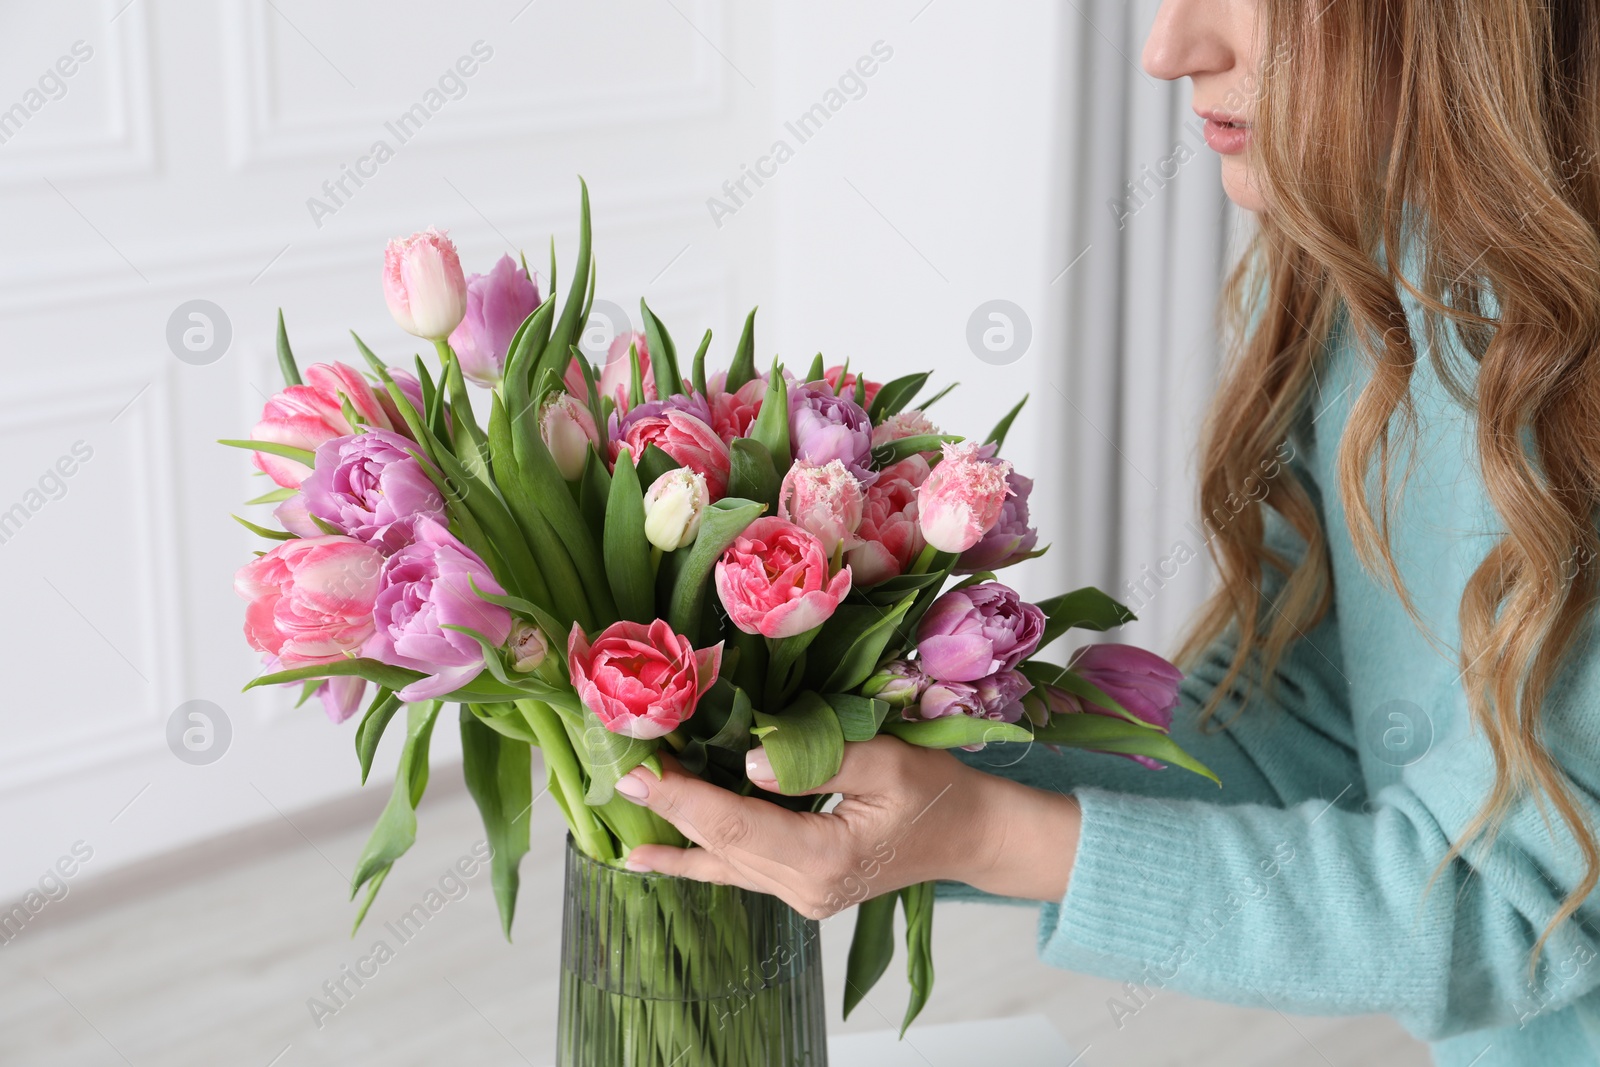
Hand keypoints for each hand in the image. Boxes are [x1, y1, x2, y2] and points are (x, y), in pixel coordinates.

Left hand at [616, 736, 1080, 918]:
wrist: (971, 836)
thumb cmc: (938, 791)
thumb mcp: (887, 760)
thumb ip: (818, 761)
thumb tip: (749, 761)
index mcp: (825, 859)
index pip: (737, 825)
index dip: (685, 797)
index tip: (642, 772)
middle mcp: (805, 890)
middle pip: (721, 846)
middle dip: (670, 808)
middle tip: (621, 774)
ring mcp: (801, 896)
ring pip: (722, 861)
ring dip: (675, 832)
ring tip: (622, 814)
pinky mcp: (801, 888)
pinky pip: (737, 870)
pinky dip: (694, 859)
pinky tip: (650, 859)